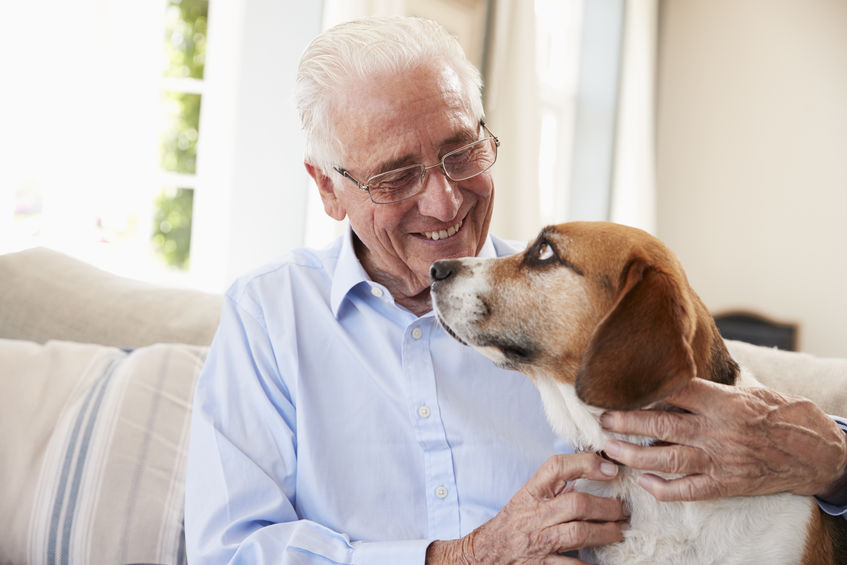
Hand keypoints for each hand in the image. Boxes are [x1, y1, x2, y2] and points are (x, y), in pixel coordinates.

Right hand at [426, 453, 627, 563]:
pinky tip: (604, 562)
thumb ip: (556, 488)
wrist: (484, 554)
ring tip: (620, 532)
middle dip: (607, 507)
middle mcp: (534, 515)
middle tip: (623, 510)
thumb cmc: (512, 524)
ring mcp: (537, 542)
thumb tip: (594, 471)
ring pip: (578, 534)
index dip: (586, 464)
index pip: (556, 467)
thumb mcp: (528, 499)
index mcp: (531, 493)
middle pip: (576, 503)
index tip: (611, 469)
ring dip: (606, 533)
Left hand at [599, 377, 846, 501]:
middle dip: (626, 421)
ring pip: (666, 458)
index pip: (675, 390)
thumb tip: (672, 383)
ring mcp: (720, 459)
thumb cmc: (781, 415)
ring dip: (633, 454)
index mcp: (722, 402)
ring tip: (610, 448)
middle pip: (660, 424)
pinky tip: (643, 481)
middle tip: (603, 418)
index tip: (619, 386)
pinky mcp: (725, 484)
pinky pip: (687, 490)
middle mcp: (717, 430)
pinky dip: (662, 488)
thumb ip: (710, 391)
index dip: (644, 389)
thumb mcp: (747, 392)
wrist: (816, 452)